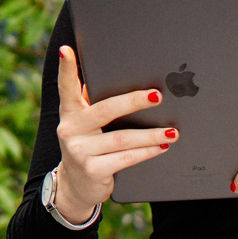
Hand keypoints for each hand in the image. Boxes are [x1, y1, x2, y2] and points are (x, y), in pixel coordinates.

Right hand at [52, 45, 176, 221]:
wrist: (75, 187)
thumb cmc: (87, 146)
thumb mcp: (84, 124)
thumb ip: (93, 102)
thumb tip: (115, 75)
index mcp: (70, 113)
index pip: (66, 87)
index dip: (66, 68)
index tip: (67, 51)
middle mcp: (71, 130)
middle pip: (105, 110)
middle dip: (134, 101)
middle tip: (157, 96)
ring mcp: (80, 152)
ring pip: (122, 139)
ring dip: (151, 134)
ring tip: (172, 131)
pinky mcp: (93, 170)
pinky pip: (126, 158)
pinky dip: (147, 152)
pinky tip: (162, 146)